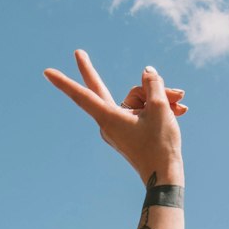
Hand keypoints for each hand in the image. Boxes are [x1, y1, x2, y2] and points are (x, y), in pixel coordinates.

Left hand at [44, 50, 185, 185]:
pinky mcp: (128, 132)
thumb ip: (153, 85)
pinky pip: (139, 111)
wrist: (165, 177)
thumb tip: (147, 72)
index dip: (65, 82)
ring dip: (157, 97)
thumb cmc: (160, 144)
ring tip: (181, 103)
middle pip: (105, 90)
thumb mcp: (160, 108)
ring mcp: (118, 127)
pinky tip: (180, 109)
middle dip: (92, 72)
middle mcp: (108, 122)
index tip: (47, 73)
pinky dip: (157, 108)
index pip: (82, 95)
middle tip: (76, 52)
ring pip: (133, 99)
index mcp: (108, 117)